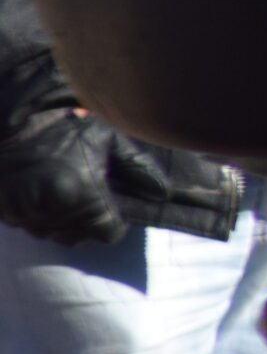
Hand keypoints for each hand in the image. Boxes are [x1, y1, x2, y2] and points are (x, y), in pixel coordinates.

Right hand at [0, 109, 166, 246]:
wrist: (19, 117)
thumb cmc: (70, 126)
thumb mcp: (111, 140)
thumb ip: (138, 169)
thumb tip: (164, 193)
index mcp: (84, 196)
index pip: (108, 233)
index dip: (112, 222)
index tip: (110, 208)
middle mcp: (54, 210)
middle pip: (79, 236)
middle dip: (86, 222)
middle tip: (85, 197)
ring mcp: (25, 214)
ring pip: (51, 233)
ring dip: (59, 221)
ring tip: (63, 193)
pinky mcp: (5, 212)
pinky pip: (27, 225)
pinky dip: (35, 216)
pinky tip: (40, 192)